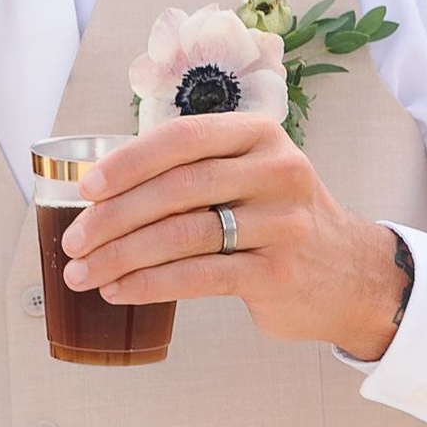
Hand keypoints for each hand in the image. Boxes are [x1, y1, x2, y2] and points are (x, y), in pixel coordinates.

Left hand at [61, 117, 405, 359]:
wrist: (352, 275)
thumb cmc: (278, 221)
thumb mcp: (250, 176)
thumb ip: (193, 171)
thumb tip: (100, 192)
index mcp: (260, 136)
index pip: (182, 138)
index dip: (128, 162)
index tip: (86, 187)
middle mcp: (276, 171)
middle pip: (176, 189)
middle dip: (113, 218)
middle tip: (74, 242)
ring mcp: (282, 222)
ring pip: (182, 235)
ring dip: (121, 256)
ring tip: (84, 273)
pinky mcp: (278, 272)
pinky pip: (199, 277)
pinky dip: (150, 284)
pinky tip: (119, 291)